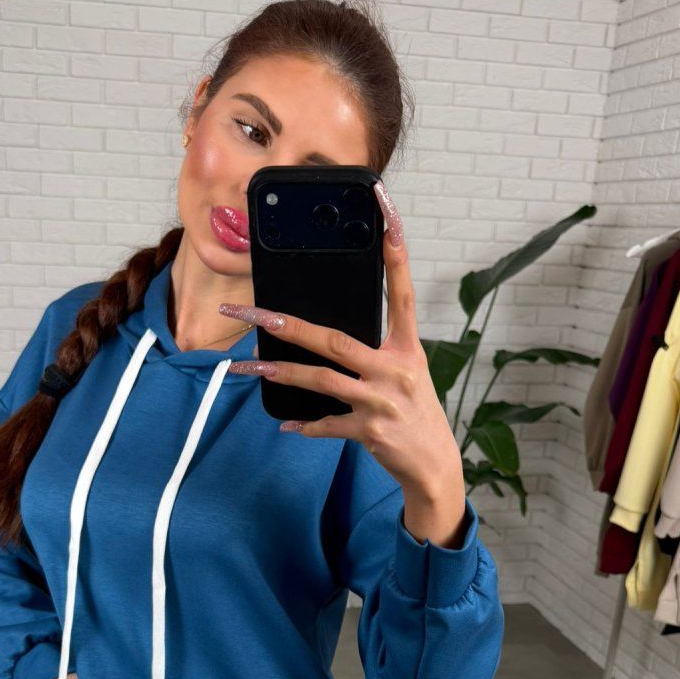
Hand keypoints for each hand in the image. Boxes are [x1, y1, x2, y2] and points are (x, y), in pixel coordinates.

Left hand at [219, 179, 463, 504]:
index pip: (400, 291)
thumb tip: (322, 338)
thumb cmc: (413, 415)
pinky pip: (327, 424)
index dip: (394, 251)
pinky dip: (305, 425)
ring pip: (320, 379)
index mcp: (407, 348)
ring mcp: (382, 400)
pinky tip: (286, 424)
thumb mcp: (405, 375)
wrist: (435, 467)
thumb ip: (372, 354)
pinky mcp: (370, 430)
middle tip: (250, 314)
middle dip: (286, 326)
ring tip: (244, 370)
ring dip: (278, 374)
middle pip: (334, 339)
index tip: (385, 211)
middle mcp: (395, 369)